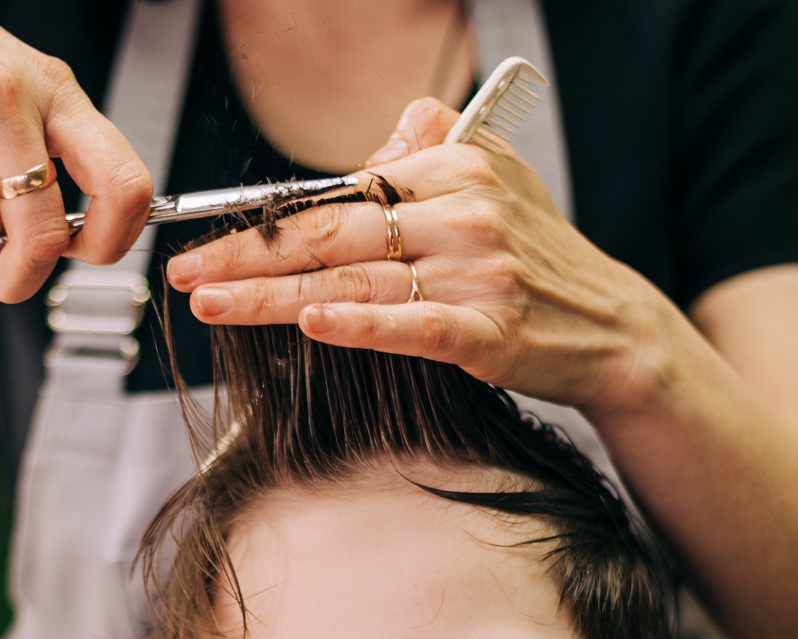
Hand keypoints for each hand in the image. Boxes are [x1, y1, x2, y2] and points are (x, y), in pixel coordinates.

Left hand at [164, 98, 679, 412]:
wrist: (613, 328)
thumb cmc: (542, 258)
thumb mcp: (497, 178)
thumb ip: (429, 150)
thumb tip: (376, 146)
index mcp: (453, 170)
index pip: (340, 192)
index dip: (267, 218)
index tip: (207, 237)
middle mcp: (462, 214)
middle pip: (333, 233)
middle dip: (249, 254)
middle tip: (184, 273)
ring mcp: (477, 274)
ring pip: (355, 281)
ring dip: (275, 295)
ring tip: (213, 303)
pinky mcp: (490, 334)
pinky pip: (413, 325)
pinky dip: (361, 325)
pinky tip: (311, 325)